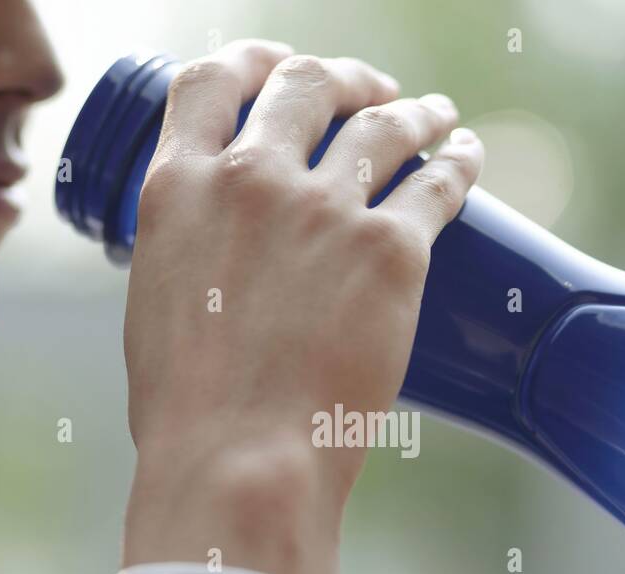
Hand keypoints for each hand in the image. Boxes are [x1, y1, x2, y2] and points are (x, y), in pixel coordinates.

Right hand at [121, 40, 482, 573]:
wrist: (240, 461)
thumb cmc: (188, 412)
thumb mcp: (157, 306)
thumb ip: (188, 257)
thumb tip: (216, 260)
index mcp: (179, 190)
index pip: (211, 82)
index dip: (252, 61)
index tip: (278, 66)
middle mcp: (251, 180)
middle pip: (306, 84)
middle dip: (345, 78)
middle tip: (371, 93)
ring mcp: (324, 209)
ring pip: (383, 125)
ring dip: (414, 111)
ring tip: (436, 116)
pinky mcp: (390, 249)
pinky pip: (438, 182)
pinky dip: (459, 161)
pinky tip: (467, 155)